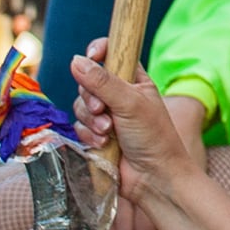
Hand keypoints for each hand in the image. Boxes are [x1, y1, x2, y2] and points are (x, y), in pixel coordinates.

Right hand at [69, 38, 200, 208]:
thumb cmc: (153, 137)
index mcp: (133, 79)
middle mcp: (118, 94)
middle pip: (87, 81)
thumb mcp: (130, 103)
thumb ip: (103, 82)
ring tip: (108, 133)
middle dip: (91, 97)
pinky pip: (79, 126)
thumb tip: (76, 60)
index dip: (98, 51)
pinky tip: (103, 145)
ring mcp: (106, 115)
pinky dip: (88, 135)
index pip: (111, 52)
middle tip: (104, 111)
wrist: (154, 178)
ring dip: (91, 120)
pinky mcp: (96, 135)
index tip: (92, 56)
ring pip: (80, 105)